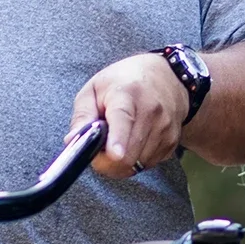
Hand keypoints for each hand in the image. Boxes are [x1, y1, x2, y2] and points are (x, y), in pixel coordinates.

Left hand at [66, 52, 189, 178]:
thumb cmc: (125, 82)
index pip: (123, 119)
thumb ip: (82, 116)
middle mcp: (151, 112)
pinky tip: (134, 140)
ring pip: (136, 165)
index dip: (117, 140)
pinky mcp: (172, 143)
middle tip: (100, 145)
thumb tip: (72, 141)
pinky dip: (136, 159)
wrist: (167, 78)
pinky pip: (147, 165)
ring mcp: (165, 129)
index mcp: (127, 94)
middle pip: (128, 154)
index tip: (114, 153)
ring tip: (119, 138)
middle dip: (106, 160)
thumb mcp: (95, 89)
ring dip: (121, 161)